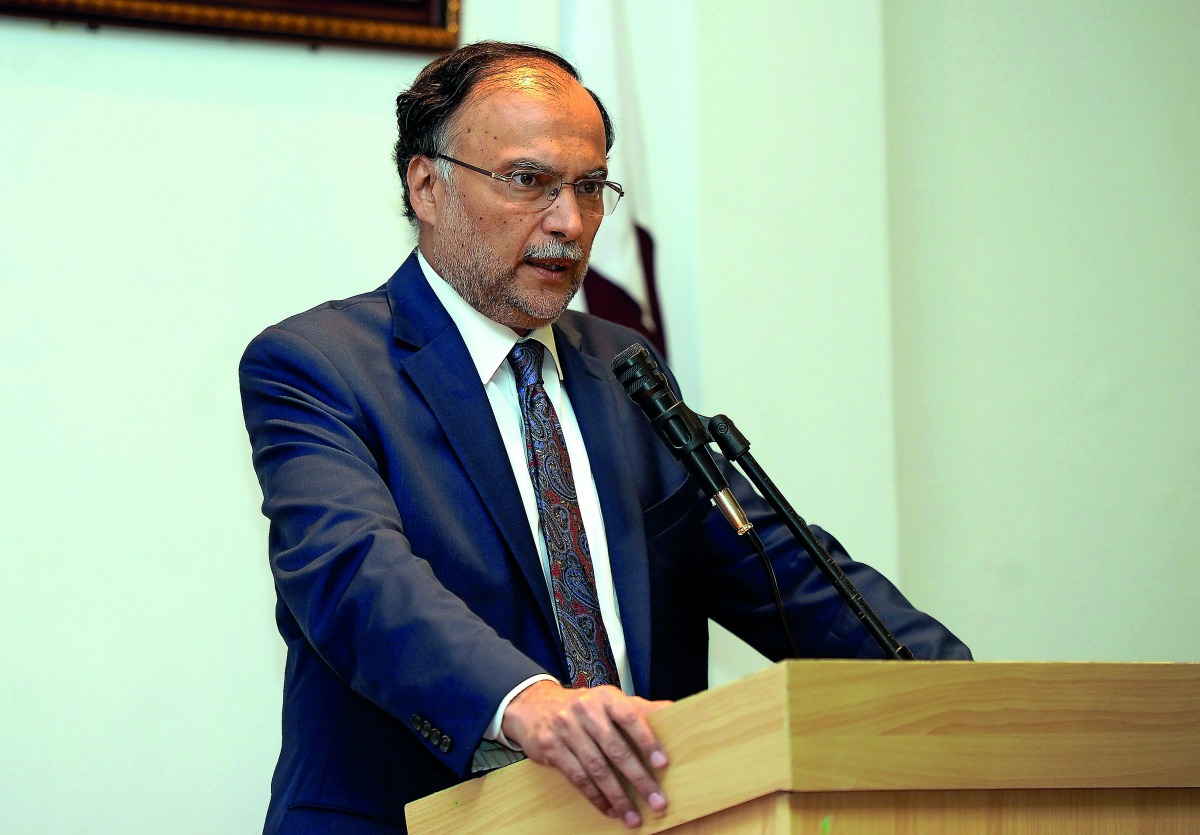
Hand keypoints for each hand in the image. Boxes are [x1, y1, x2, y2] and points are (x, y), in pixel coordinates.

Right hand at [501, 680, 672, 827]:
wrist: (535, 706)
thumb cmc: (584, 707)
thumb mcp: (611, 701)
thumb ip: (641, 709)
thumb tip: (675, 711)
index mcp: (605, 697)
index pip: (629, 717)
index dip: (647, 740)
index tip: (662, 764)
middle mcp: (584, 710)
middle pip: (615, 748)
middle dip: (638, 779)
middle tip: (656, 801)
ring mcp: (566, 729)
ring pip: (596, 768)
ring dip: (617, 796)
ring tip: (633, 816)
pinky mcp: (551, 748)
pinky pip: (577, 777)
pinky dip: (595, 796)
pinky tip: (609, 809)